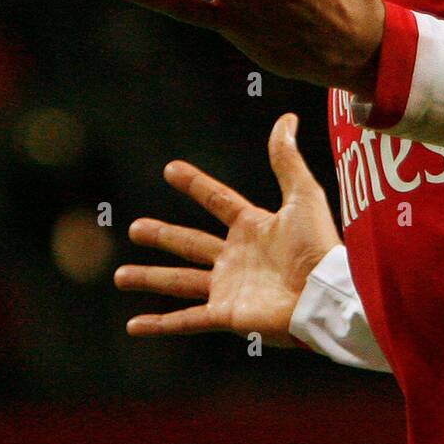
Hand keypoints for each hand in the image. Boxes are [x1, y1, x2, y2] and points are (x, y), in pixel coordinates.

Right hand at [114, 113, 340, 346]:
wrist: (324, 294)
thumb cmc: (318, 247)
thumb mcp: (303, 196)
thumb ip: (287, 160)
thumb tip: (286, 118)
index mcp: (254, 228)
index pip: (218, 201)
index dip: (195, 184)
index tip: (170, 169)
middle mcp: (238, 258)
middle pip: (191, 244)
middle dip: (163, 236)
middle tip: (135, 227)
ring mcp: (230, 288)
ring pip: (180, 282)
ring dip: (150, 278)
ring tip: (120, 276)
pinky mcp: (227, 315)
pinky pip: (186, 320)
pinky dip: (160, 323)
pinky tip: (134, 325)